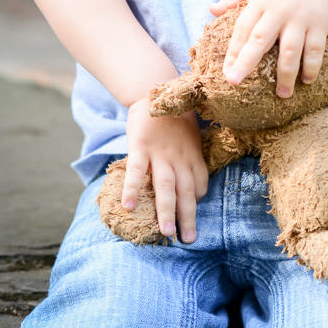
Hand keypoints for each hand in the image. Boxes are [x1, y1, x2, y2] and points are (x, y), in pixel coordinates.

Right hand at [121, 97, 207, 242]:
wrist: (153, 87)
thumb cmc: (173, 114)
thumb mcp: (190, 132)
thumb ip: (190, 154)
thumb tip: (191, 176)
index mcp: (193, 153)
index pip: (200, 182)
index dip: (196, 199)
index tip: (191, 213)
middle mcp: (179, 155)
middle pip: (186, 190)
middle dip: (188, 217)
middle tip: (189, 240)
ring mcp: (160, 152)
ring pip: (165, 186)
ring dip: (167, 210)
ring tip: (167, 232)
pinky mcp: (140, 146)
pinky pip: (136, 171)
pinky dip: (132, 189)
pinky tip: (127, 207)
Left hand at [210, 0, 327, 97]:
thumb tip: (211, 9)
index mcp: (260, 2)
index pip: (242, 29)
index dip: (233, 51)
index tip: (226, 72)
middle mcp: (278, 12)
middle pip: (260, 41)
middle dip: (247, 62)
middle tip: (235, 82)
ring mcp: (300, 19)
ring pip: (290, 51)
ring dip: (286, 75)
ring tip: (282, 94)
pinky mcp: (319, 24)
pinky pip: (315, 49)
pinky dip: (312, 66)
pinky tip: (307, 80)